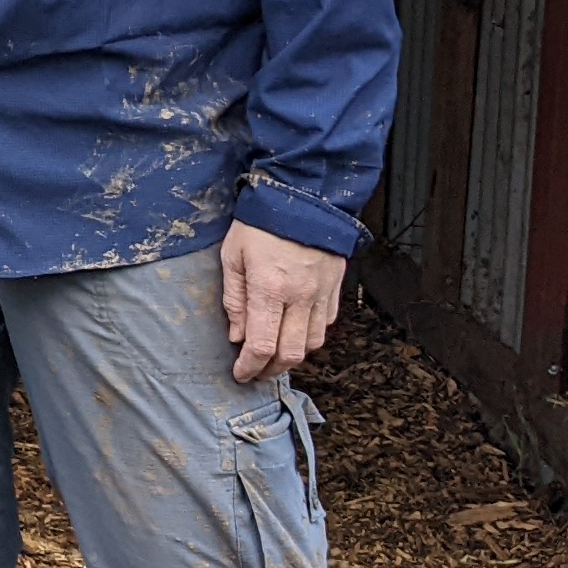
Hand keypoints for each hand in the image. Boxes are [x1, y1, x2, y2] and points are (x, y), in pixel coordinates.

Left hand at [220, 218, 346, 383]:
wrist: (303, 194)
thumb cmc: (261, 222)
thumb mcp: (233, 256)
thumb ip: (234, 299)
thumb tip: (237, 335)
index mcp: (269, 289)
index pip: (262, 345)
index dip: (250, 367)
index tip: (240, 373)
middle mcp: (300, 296)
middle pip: (290, 354)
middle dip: (271, 370)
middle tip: (256, 371)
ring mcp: (322, 293)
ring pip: (312, 343)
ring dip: (292, 356)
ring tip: (275, 354)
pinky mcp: (335, 287)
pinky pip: (326, 324)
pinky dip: (310, 336)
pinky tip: (295, 331)